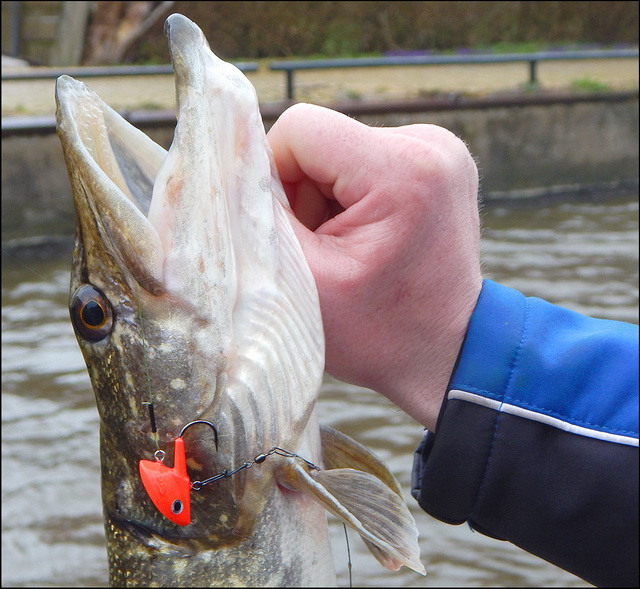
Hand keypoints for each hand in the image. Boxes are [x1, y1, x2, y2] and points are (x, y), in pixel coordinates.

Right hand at [267, 103, 481, 430]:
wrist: (446, 353)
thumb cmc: (381, 333)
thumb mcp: (306, 281)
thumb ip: (259, 216)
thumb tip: (228, 165)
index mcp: (403, 169)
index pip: (300, 129)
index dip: (273, 176)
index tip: (289, 230)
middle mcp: (431, 144)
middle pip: (320, 140)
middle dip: (303, 194)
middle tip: (323, 250)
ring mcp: (440, 149)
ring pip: (338, 151)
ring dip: (325, 198)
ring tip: (348, 249)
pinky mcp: (436, 161)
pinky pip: (364, 161)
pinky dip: (349, 197)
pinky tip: (366, 237)